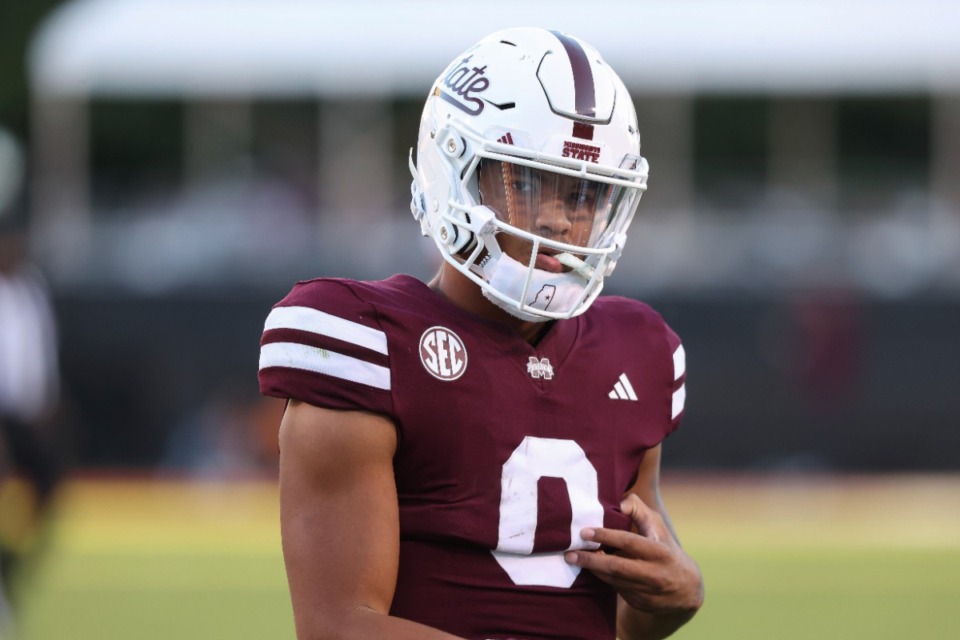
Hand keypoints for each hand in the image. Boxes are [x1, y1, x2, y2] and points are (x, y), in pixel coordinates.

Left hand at [564, 493, 702, 615]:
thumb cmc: (665, 550)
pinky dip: (600, 578)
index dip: (606, 536)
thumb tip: (619, 502)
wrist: (685, 590)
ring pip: (612, 580)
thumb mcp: (658, 529)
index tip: (584, 531)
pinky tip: (588, 569)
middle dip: (591, 560)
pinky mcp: (638, 602)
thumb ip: (639, 512)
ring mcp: (645, 591)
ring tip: (573, 558)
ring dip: (592, 569)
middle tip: (569, 554)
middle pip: (616, 567)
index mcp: (659, 552)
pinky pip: (614, 589)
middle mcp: (653, 574)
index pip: (629, 542)